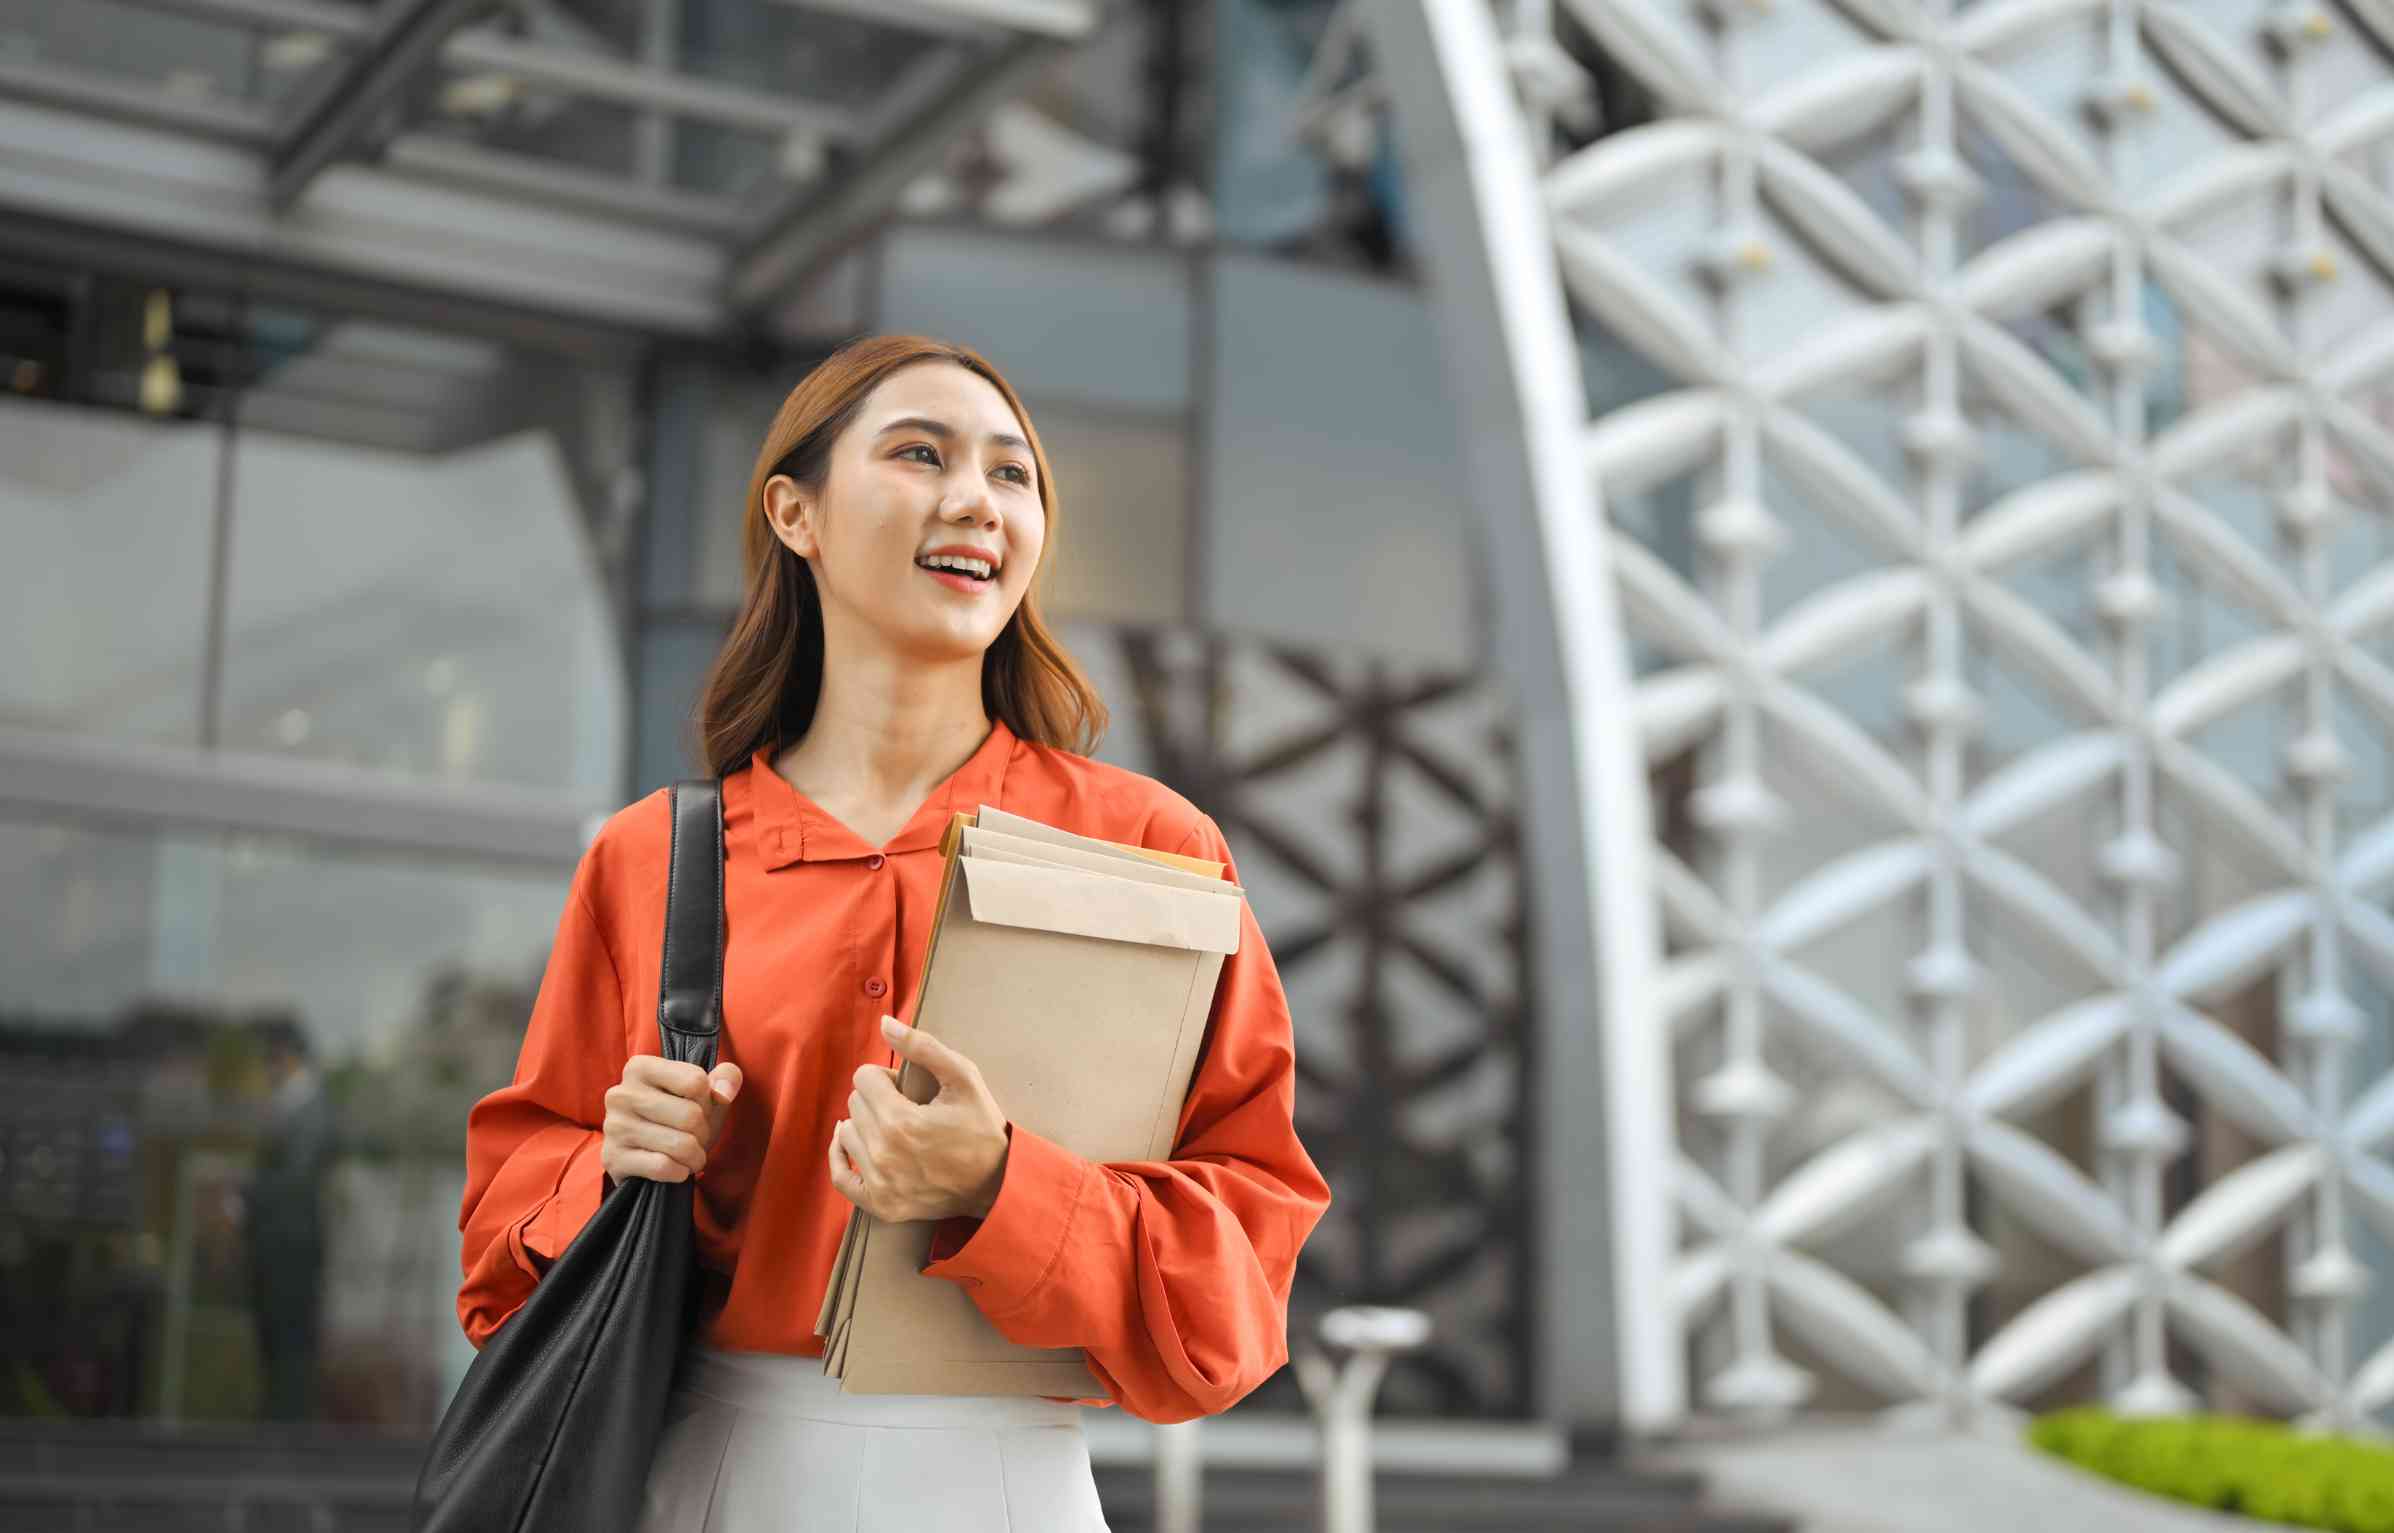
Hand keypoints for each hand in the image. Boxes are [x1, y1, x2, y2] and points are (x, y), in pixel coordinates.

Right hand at [601, 1055, 742, 1185]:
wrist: (645, 1156)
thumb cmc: (680, 1116)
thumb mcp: (706, 1091)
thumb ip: (727, 1077)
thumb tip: (724, 1093)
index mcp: (640, 1067)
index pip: (696, 1082)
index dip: (707, 1100)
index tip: (698, 1107)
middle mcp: (620, 1093)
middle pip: (690, 1115)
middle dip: (703, 1132)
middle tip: (695, 1136)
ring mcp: (613, 1127)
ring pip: (680, 1144)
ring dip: (695, 1156)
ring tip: (688, 1153)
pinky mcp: (613, 1158)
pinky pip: (663, 1167)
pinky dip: (679, 1172)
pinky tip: (675, 1168)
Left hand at [828, 1017, 1009, 1222]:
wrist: (998, 1183)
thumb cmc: (983, 1127)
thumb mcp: (964, 1078)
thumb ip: (923, 1047)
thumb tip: (884, 1024)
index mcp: (901, 1121)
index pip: (863, 1078)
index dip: (886, 1076)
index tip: (908, 1088)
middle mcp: (884, 1154)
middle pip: (855, 1104)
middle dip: (877, 1098)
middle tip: (908, 1108)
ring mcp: (880, 1183)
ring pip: (846, 1134)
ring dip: (865, 1125)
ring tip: (894, 1129)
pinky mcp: (880, 1204)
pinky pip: (839, 1175)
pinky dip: (841, 1156)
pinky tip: (850, 1143)